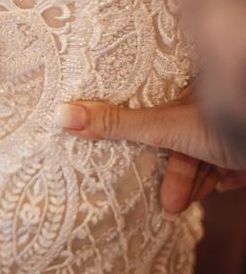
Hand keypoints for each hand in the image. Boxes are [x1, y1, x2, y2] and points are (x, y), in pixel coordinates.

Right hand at [54, 89, 245, 214]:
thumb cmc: (233, 124)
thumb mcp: (168, 127)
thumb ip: (120, 124)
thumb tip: (63, 115)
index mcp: (188, 87)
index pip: (155, 104)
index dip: (140, 127)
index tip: (128, 147)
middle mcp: (210, 101)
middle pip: (180, 134)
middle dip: (174, 168)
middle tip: (164, 197)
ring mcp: (230, 122)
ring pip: (207, 151)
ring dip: (198, 180)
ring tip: (186, 203)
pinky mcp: (245, 145)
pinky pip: (231, 159)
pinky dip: (223, 175)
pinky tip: (226, 186)